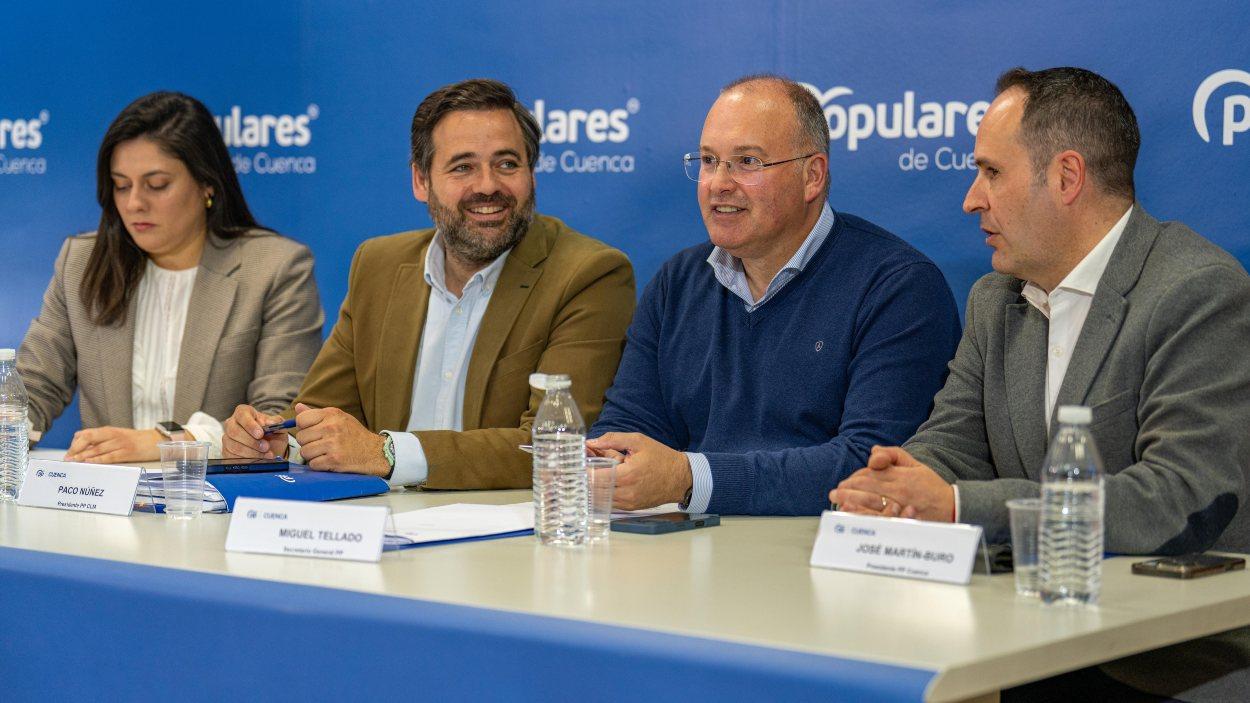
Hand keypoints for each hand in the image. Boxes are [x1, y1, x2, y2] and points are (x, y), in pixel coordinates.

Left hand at [65, 427, 162, 463]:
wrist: (157, 441)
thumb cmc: (136, 440)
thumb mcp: (118, 436)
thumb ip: (102, 440)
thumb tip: (83, 447)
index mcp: (109, 430)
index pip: (86, 434)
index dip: (75, 443)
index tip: (69, 453)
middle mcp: (113, 435)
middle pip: (89, 438)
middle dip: (76, 449)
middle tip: (67, 459)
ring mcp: (121, 443)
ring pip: (97, 449)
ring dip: (83, 456)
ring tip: (73, 462)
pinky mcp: (128, 452)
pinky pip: (110, 456)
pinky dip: (99, 459)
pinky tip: (90, 463)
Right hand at [223, 404, 288, 458]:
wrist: (271, 449)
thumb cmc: (272, 434)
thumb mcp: (278, 427)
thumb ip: (276, 423)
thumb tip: (271, 422)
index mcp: (244, 413)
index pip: (242, 415)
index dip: (250, 425)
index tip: (260, 434)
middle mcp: (232, 424)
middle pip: (235, 432)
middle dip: (252, 442)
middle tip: (266, 447)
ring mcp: (227, 438)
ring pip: (234, 446)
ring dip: (252, 452)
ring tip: (266, 454)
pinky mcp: (226, 452)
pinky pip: (233, 457)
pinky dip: (247, 460)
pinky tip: (258, 460)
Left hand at [292, 403, 388, 475]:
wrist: (374, 452)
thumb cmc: (354, 434)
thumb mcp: (339, 418)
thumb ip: (317, 414)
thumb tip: (298, 407)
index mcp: (331, 414)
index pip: (301, 420)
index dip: (303, 428)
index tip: (312, 432)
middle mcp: (331, 427)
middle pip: (301, 438)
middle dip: (308, 443)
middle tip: (320, 444)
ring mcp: (333, 444)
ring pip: (305, 452)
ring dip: (312, 456)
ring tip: (324, 453)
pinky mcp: (334, 460)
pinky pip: (313, 464)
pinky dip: (319, 465)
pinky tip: (328, 461)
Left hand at [586, 432, 691, 510]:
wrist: (681, 478)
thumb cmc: (661, 457)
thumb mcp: (638, 441)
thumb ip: (613, 439)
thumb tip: (591, 442)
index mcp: (627, 474)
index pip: (596, 476)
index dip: (583, 470)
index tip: (576, 463)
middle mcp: (626, 492)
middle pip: (595, 489)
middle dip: (585, 478)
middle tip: (580, 467)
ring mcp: (629, 503)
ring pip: (600, 498)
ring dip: (593, 487)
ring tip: (591, 474)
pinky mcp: (631, 508)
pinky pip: (609, 504)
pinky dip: (602, 494)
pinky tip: (601, 484)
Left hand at [830, 446, 954, 521]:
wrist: (953, 507)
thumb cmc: (931, 486)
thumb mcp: (915, 465)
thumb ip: (893, 455)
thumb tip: (873, 452)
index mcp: (900, 476)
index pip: (872, 474)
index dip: (856, 478)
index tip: (847, 482)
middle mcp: (899, 490)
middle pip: (868, 488)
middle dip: (849, 489)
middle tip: (834, 493)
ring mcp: (901, 507)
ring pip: (872, 503)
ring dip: (853, 502)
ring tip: (839, 502)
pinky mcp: (904, 522)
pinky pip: (881, 520)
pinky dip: (866, 517)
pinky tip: (854, 517)